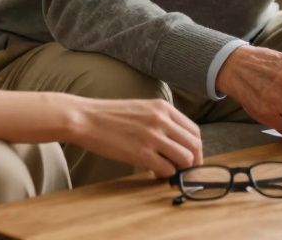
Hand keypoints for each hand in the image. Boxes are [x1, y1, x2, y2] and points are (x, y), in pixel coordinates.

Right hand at [63, 96, 202, 177]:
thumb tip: (175, 142)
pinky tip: (154, 173)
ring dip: (180, 169)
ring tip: (168, 172)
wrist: (85, 118)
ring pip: (185, 159)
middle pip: (194, 145)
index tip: (191, 158)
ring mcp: (153, 136)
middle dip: (194, 162)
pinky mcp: (142, 153)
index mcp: (163, 107)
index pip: (193, 131)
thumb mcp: (141, 108)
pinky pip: (167, 169)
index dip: (196, 148)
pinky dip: (164, 175)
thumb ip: (160, 120)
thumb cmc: (109, 115)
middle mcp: (162, 120)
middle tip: (185, 171)